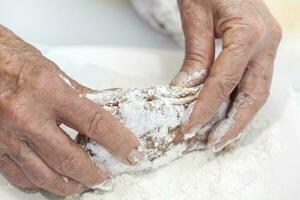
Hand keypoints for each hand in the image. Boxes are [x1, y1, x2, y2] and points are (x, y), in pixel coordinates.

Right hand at [0, 25, 140, 195]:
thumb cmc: (14, 59)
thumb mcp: (54, 73)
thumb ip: (81, 96)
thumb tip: (108, 111)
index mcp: (48, 91)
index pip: (96, 122)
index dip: (119, 141)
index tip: (131, 152)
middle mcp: (27, 115)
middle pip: (71, 159)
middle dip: (94, 173)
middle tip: (106, 175)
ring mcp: (9, 135)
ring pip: (45, 176)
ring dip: (70, 185)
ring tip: (83, 184)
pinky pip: (20, 176)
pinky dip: (41, 182)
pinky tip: (53, 180)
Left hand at [171, 0, 281, 151]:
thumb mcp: (195, 16)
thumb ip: (195, 56)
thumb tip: (186, 91)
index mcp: (249, 33)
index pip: (225, 81)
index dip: (206, 107)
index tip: (190, 126)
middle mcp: (267, 42)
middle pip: (254, 95)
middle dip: (234, 124)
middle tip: (213, 143)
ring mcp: (269, 45)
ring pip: (258, 92)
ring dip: (240, 117)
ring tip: (221, 136)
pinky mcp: (263, 48)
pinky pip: (254, 81)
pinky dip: (241, 101)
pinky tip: (227, 114)